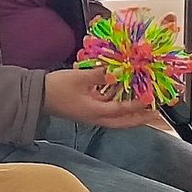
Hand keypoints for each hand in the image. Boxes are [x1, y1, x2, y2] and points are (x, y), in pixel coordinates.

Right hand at [44, 67, 159, 128]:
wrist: (38, 95)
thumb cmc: (56, 88)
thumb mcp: (80, 78)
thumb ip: (101, 74)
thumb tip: (117, 70)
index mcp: (94, 112)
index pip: (121, 110)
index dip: (137, 104)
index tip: (150, 99)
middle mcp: (95, 116)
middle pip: (122, 121)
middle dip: (139, 118)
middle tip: (154, 112)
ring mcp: (92, 113)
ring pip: (116, 116)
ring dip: (130, 110)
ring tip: (144, 103)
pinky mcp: (88, 108)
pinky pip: (108, 107)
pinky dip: (118, 101)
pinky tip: (123, 91)